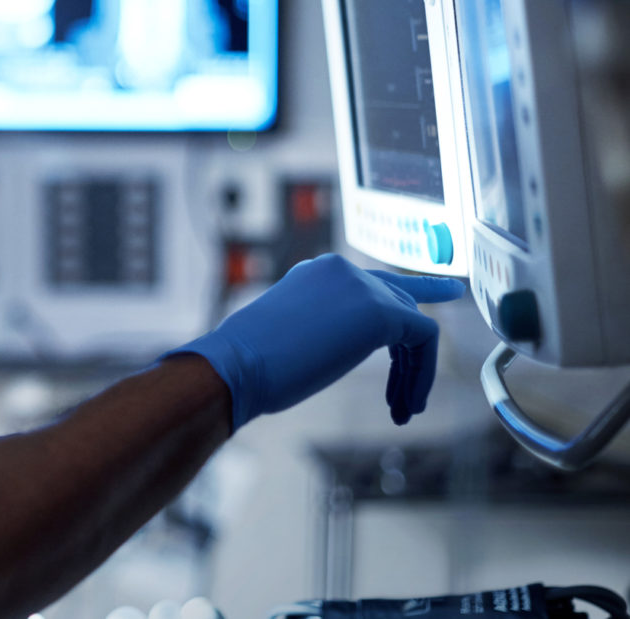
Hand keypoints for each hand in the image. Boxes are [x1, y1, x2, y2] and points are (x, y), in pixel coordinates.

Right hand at [170, 253, 466, 430]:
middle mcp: (343, 270)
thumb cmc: (253, 363)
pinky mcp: (381, 311)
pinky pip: (423, 339)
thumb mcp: (294, 333)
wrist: (239, 363)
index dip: (406, 300)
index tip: (440, 298)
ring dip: (415, 372)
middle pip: (400, 302)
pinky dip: (422, 374)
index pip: (372, 283)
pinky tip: (407, 404)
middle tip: (410, 395)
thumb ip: (324, 326)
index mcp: (317, 272)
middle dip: (413, 351)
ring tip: (404, 410)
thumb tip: (341, 344)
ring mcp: (362, 286)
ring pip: (414, 324)